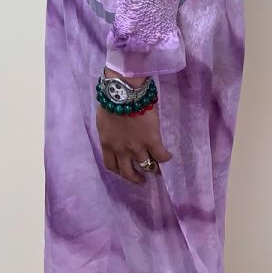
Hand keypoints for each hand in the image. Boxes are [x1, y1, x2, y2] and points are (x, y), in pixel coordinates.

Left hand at [96, 70, 172, 185]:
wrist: (124, 92)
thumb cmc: (112, 100)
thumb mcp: (103, 120)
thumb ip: (109, 132)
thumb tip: (114, 134)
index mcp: (107, 144)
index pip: (111, 165)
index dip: (118, 170)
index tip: (124, 171)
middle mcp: (121, 150)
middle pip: (127, 172)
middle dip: (135, 178)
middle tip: (141, 180)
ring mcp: (137, 147)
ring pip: (145, 165)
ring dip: (152, 169)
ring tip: (158, 170)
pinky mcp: (151, 141)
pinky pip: (160, 155)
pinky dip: (165, 158)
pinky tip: (168, 156)